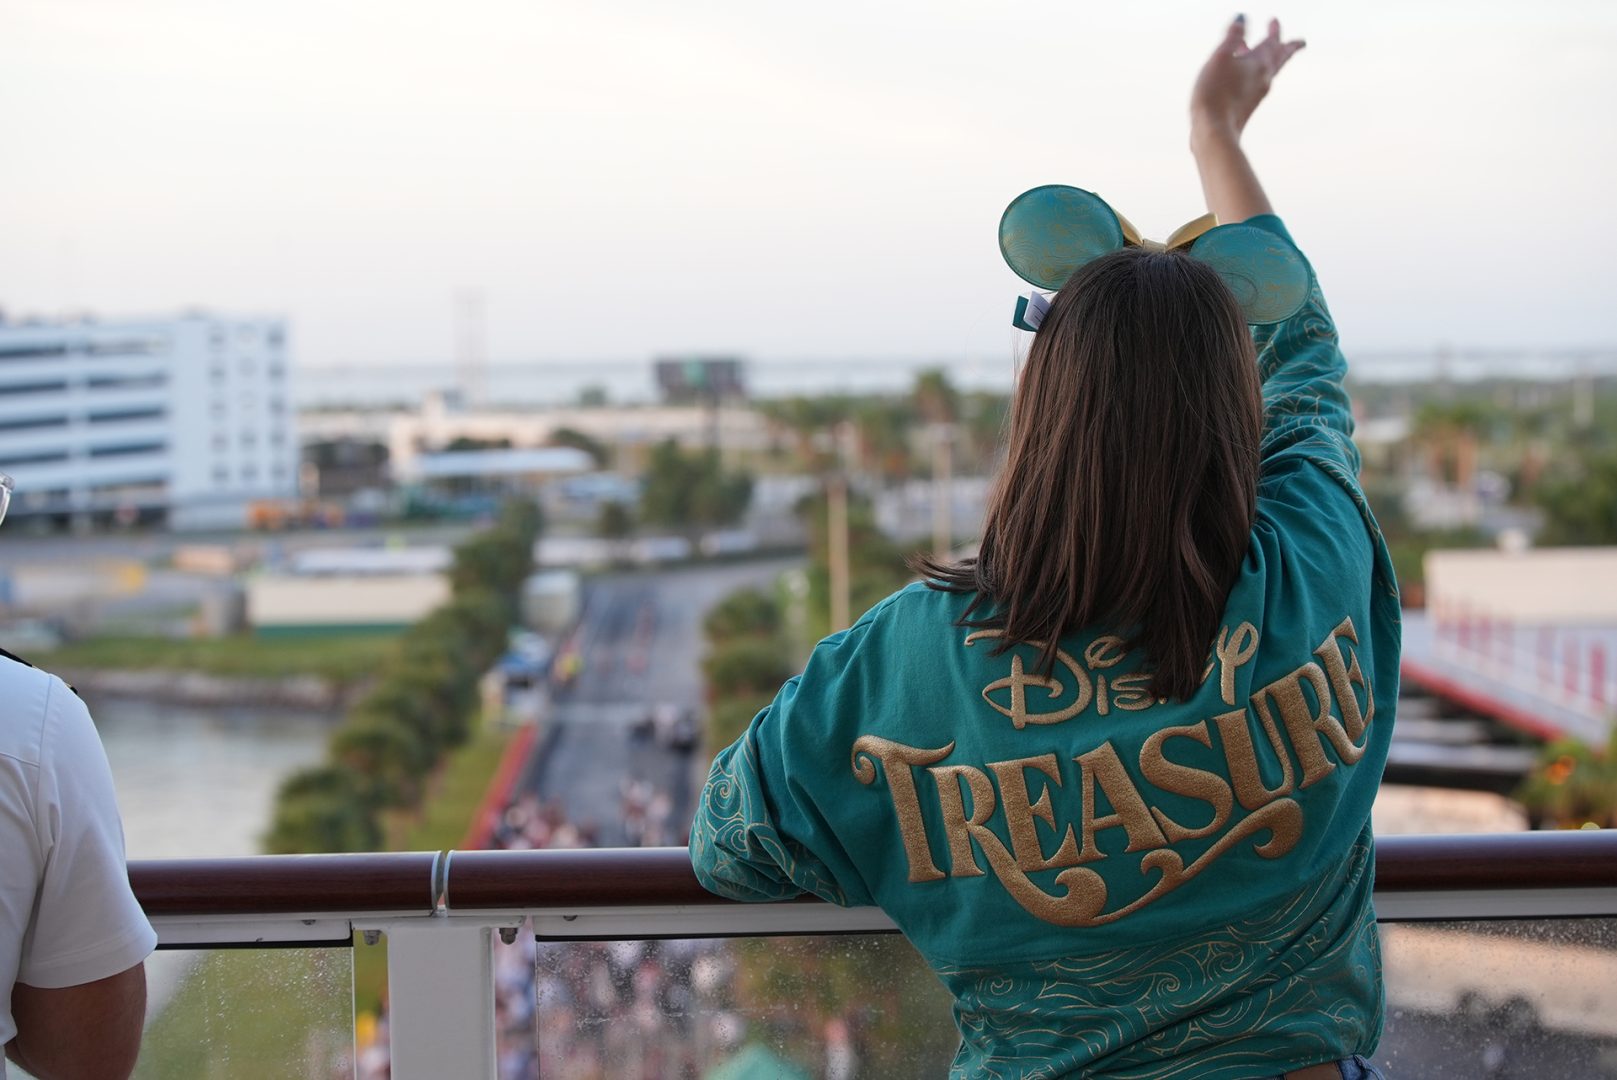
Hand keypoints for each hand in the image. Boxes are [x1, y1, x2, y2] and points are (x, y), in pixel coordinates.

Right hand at [1190, 15, 1304, 144]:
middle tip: (1299, 42)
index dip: (1275, 31)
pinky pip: (1256, 83)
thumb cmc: (1215, 94)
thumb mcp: (1220, 58)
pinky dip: (1255, 73)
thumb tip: (1242, 18)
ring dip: (1270, 60)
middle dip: (1287, 48)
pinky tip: (1244, 75)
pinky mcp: (1248, 106)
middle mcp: (1263, 79)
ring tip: (1266, 53)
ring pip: (1269, 72)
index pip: (1273, 42)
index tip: (1275, 21)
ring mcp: (1257, 95)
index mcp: (1259, 64)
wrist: (1214, 131)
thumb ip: (1232, 37)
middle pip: (1280, 59)